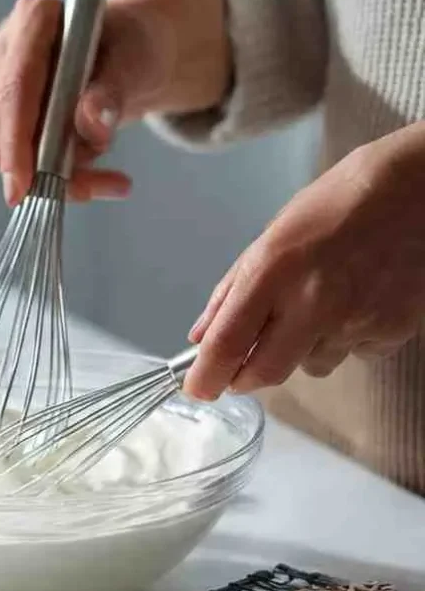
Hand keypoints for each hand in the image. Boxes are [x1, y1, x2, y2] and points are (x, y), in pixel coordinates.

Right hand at [0, 0, 230, 205]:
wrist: (131, 57)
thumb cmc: (134, 47)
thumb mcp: (137, 62)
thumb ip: (113, 90)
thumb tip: (89, 124)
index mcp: (34, 19)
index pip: (16, 85)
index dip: (16, 139)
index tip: (23, 185)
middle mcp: (4, 50)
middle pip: (5, 124)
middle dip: (46, 167)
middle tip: (99, 189)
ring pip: (11, 151)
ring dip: (64, 176)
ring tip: (114, 180)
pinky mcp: (4, 120)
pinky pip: (23, 164)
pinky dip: (64, 180)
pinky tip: (102, 181)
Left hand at [185, 124, 424, 399]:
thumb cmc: (343, 202)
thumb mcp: (274, 234)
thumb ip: (233, 290)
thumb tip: (201, 337)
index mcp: (274, 270)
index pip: (227, 344)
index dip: (206, 377)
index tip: (198, 388)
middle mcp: (313, 301)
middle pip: (264, 373)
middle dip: (245, 378)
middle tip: (242, 365)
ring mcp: (356, 320)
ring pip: (311, 366)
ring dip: (302, 351)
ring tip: (321, 304)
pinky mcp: (392, 331)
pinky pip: (353, 354)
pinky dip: (347, 339)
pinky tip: (358, 301)